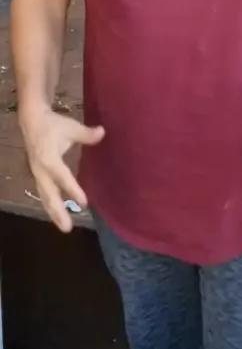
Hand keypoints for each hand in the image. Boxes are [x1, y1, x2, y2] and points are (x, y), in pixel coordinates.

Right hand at [20, 108, 104, 232]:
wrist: (31, 121)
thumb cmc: (53, 125)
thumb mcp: (71, 127)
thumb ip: (86, 134)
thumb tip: (102, 132)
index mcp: (49, 159)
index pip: (63, 178)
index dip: (73, 190)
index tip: (84, 203)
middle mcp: (41, 170)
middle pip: (50, 195)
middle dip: (58, 212)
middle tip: (69, 228)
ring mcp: (37, 174)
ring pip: (45, 197)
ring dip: (53, 212)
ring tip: (64, 227)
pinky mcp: (37, 175)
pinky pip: (43, 193)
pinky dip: (50, 204)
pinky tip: (57, 214)